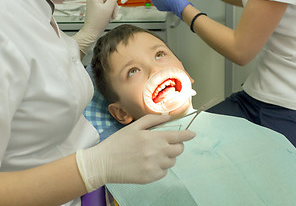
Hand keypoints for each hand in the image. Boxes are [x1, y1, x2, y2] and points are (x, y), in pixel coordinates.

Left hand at [72, 0, 128, 54]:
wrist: (91, 33)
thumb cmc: (98, 22)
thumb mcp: (108, 9)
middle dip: (114, 7)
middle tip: (113, 15)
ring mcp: (94, 4)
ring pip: (109, 3)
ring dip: (112, 11)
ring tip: (110, 18)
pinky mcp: (96, 9)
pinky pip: (106, 7)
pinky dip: (109, 13)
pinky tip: (107, 19)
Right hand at [76, 114, 195, 191]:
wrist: (103, 163)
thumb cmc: (118, 142)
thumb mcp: (134, 126)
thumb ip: (153, 120)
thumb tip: (169, 117)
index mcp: (154, 138)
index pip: (179, 136)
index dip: (187, 135)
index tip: (192, 134)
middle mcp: (157, 152)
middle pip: (179, 150)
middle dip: (177, 145)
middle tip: (167, 143)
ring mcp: (155, 166)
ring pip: (172, 161)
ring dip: (168, 156)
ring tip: (154, 154)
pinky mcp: (150, 178)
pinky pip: (164, 172)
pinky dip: (160, 167)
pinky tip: (149, 163)